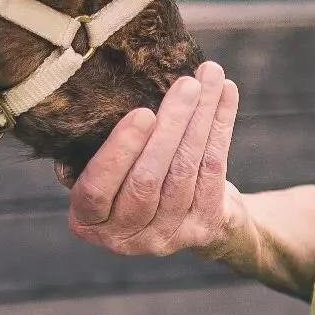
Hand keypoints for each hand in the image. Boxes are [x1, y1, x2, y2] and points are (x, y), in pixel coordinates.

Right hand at [66, 60, 241, 256]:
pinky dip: (221, 126)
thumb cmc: (130, 176)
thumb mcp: (105, 169)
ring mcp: (165, 236)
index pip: (97, 189)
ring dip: (200, 118)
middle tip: (186, 85)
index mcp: (89, 220)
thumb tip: (102, 91)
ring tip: (209, 78)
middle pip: (147, 180)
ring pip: (185, 171)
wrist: (185, 216)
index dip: (120, 153)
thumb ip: (95, 146)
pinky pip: (213, 169)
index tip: (142, 113)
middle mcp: (124, 237)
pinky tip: (226, 93)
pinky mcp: (202, 227)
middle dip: (171, 126)